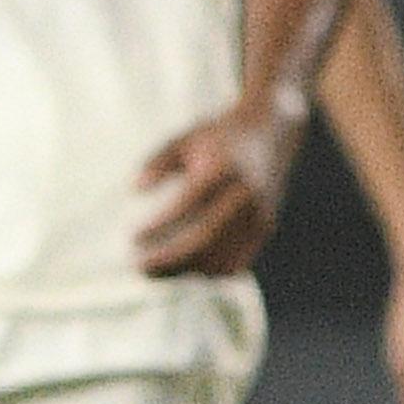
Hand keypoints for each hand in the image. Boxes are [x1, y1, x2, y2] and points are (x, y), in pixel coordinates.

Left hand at [133, 104, 301, 276]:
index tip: (132, 237)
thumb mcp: (184, 139)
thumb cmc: (217, 135)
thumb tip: (133, 189)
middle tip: (139, 267)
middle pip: (206, 238)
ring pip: (224, 255)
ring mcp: (259, 214)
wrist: (270, 131)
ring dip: (188, 269)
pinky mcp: (265, 227)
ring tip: (156, 272)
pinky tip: (185, 270)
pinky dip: (211, 270)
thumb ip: (157, 162)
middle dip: (170, 258)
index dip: (159, 226)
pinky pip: (240, 260)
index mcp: (222, 170)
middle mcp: (244, 195)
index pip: (187, 206)